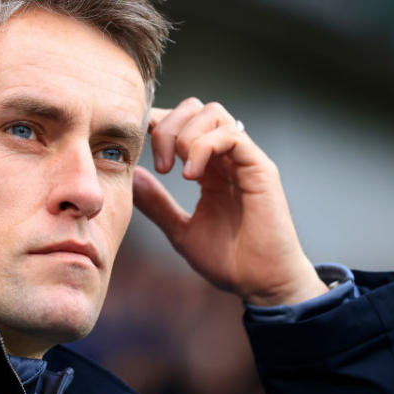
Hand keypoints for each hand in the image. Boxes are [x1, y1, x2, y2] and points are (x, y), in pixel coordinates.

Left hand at [133, 97, 327, 305]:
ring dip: (184, 135)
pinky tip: (190, 176)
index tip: (137, 151)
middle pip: (195, 108)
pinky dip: (203, 147)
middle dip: (167, 126)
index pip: (181, 123)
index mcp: (209, 168)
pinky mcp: (260, 168)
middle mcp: (227, 158)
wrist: (262, 284)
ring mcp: (245, 160)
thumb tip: (132, 174)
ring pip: (213, 113)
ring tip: (174, 171)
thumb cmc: (229, 261)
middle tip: (159, 165)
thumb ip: (157, 203)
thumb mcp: (180, 231)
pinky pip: (231, 135)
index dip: (155, 126)